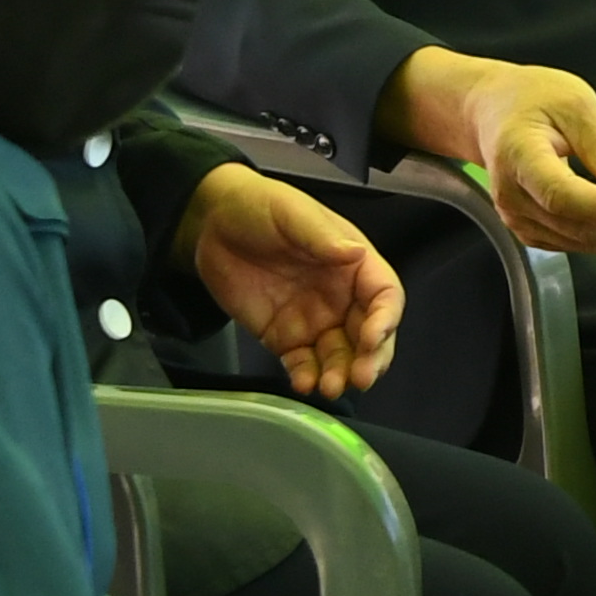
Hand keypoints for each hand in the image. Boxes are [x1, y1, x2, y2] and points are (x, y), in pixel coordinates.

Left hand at [180, 165, 404, 399]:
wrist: (210, 224)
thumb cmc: (259, 207)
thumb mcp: (292, 214)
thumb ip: (322, 237)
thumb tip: (355, 253)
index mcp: (353, 263)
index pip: (384, 295)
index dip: (385, 319)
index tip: (373, 337)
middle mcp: (341, 296)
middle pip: (369, 333)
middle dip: (371, 358)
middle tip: (361, 377)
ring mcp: (314, 319)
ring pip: (340, 355)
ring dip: (340, 374)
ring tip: (330, 387)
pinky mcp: (285, 337)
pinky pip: (303, 363)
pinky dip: (307, 377)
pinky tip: (304, 384)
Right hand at [383, 48, 595, 253]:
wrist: (490, 112)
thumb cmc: (532, 99)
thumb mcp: (576, 104)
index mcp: (518, 156)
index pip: (561, 196)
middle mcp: (510, 196)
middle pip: (574, 225)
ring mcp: (515, 218)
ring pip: (579, 240)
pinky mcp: (526, 229)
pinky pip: (574, 242)